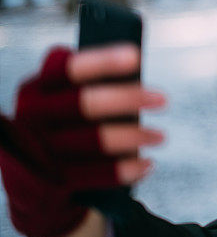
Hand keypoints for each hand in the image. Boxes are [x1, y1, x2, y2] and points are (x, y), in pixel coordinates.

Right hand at [0, 44, 165, 236]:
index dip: (102, 61)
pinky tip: (148, 165)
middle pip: (86, 103)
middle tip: (163, 100)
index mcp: (38, 88)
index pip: (68, 68)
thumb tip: (136, 72)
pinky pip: (96, 174)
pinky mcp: (52, 180)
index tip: (136, 56)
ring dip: (134, 137)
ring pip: (95, 139)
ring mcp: (40, 148)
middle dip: (129, 99)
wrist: (34, 177)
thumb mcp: (67, 100)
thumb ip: (92, 85)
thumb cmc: (68, 124)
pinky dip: (127, 169)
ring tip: (160, 136)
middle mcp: (32, 115)